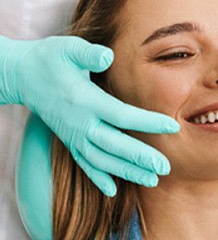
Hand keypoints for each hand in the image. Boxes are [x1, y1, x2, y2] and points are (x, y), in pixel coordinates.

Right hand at [0, 36, 179, 195]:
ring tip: (151, 180)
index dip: (148, 122)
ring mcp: (74, 136)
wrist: (23, 76)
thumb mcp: (67, 48)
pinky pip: (84, 164)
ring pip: (102, 160)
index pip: (122, 115)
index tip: (173, 126)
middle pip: (114, 145)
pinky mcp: (70, 142)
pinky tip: (112, 191)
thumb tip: (109, 56)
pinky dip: (98, 178)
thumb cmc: (50, 59)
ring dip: (126, 172)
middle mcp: (80, 123)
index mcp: (85, 100)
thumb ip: (88, 54)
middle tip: (165, 167)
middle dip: (140, 158)